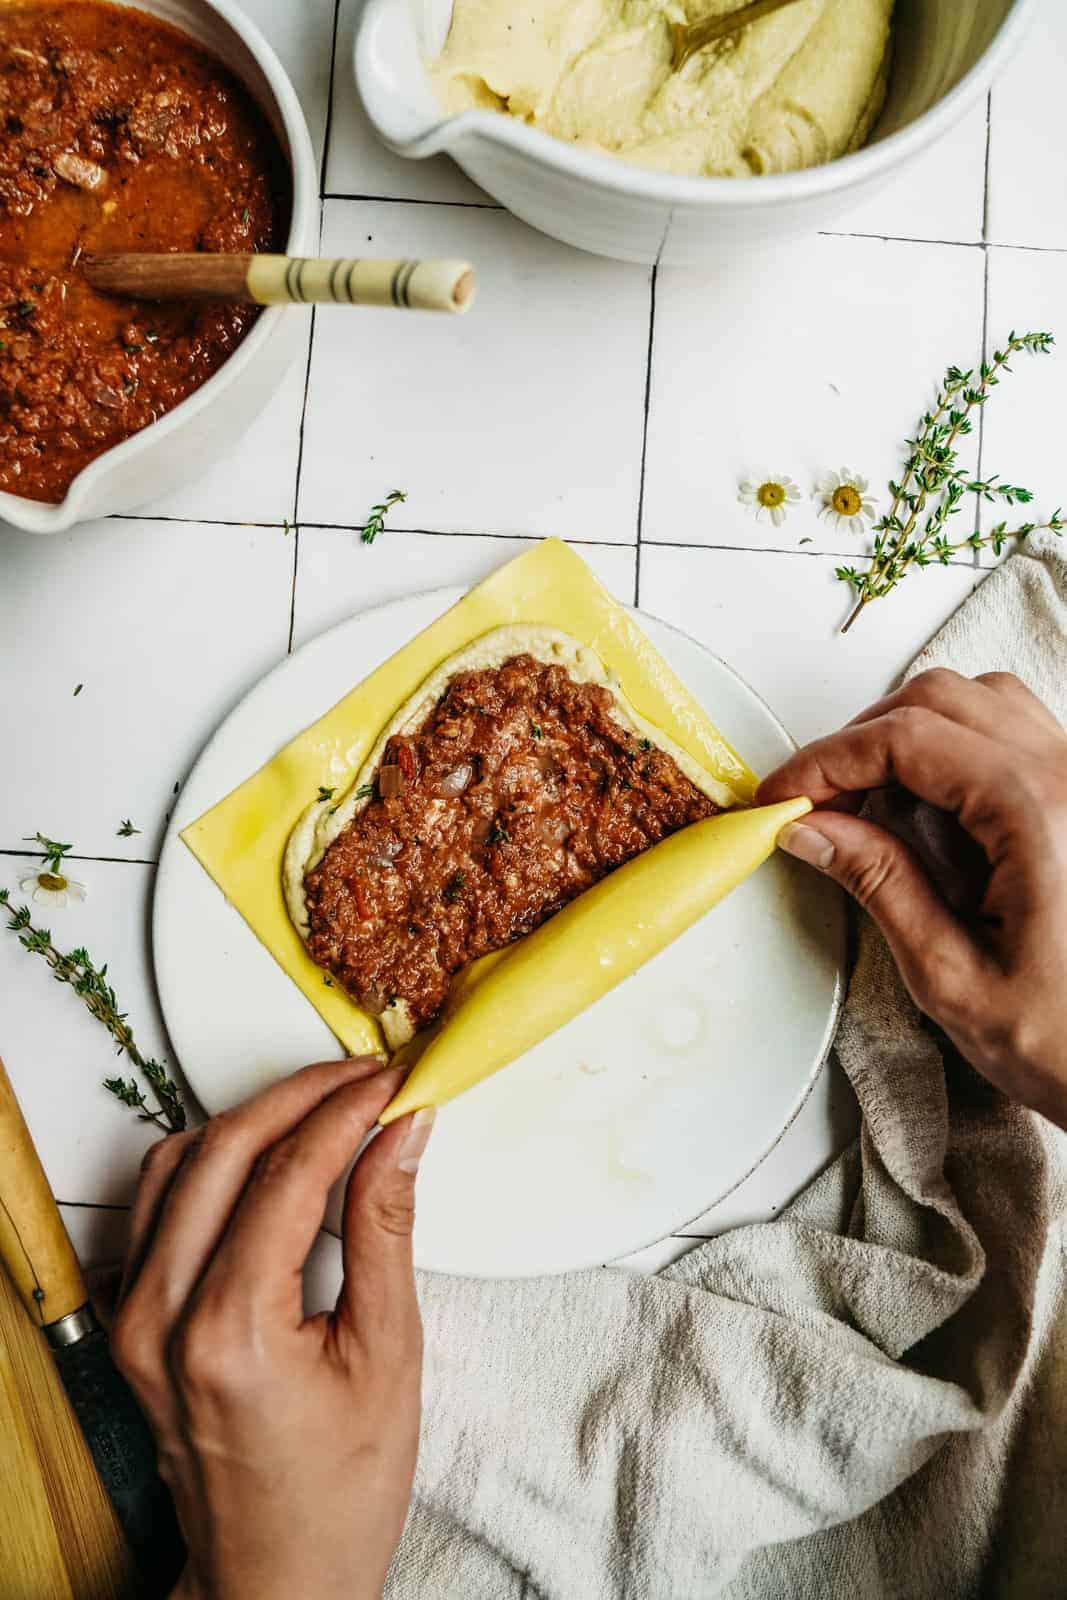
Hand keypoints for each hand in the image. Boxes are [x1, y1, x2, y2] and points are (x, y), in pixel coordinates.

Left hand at [112, 1058, 434, 1599]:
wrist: (275, 1578)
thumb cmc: (338, 1494)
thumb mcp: (388, 1356)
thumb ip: (388, 1229)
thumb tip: (400, 1135)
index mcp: (232, 1333)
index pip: (286, 1173)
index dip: (345, 1111)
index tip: (390, 1085)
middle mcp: (161, 1319)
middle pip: (222, 1150)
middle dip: (300, 1096)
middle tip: (363, 1081)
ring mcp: (133, 1321)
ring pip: (177, 1164)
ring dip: (250, 1120)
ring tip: (321, 1107)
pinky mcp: (129, 1324)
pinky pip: (156, 1205)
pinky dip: (210, 1159)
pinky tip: (262, 1153)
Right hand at [759, 670, 1066, 1128]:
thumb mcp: (954, 978)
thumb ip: (880, 886)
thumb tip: (811, 828)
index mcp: (1040, 814)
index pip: (907, 739)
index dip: (827, 760)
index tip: (782, 796)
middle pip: (939, 700)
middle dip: (861, 741)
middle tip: (815, 804)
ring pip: (980, 701)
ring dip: (910, 735)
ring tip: (868, 802)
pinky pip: (1015, 731)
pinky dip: (956, 746)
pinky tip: (930, 806)